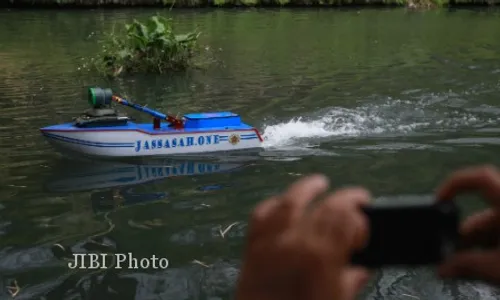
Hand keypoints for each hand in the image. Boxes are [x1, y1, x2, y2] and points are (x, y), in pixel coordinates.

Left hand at [236, 174, 371, 299]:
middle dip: (344, 198)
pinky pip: (260, 216)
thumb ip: (348, 285)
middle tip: (357, 197)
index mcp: (320, 259)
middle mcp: (293, 244)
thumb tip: (359, 271)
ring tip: (319, 183)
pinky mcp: (251, 251)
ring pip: (287, 202)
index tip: (365, 229)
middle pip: (323, 206)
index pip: (346, 219)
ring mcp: (269, 244)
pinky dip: (273, 205)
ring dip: (305, 189)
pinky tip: (282, 204)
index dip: (360, 218)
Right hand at [437, 165, 499, 283]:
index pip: (480, 178)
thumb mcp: (497, 266)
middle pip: (482, 214)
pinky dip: (492, 249)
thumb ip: (466, 265)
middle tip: (451, 257)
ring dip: (477, 247)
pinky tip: (486, 266)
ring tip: (467, 267)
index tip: (438, 201)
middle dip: (463, 237)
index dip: (455, 184)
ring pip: (493, 228)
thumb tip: (442, 268)